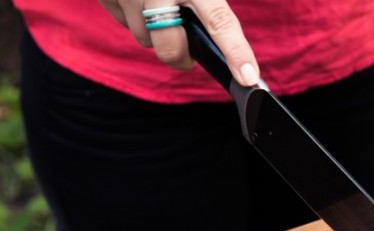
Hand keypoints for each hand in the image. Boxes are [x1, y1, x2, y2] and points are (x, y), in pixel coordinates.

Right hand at [98, 0, 259, 85]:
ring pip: (145, 39)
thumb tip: (226, 31)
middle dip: (183, 57)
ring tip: (163, 9)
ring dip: (157, 34)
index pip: (219, 21)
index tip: (249, 77)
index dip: (236, 52)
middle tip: (192, 54)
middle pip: (171, 48)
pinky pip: (124, 23)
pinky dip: (135, 18)